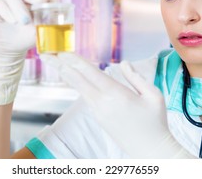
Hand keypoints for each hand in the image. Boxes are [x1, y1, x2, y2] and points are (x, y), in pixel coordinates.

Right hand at [0, 0, 52, 105]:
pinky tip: (14, 22)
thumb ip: (47, 24)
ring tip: (25, 21)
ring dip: (20, 8)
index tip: (55, 2)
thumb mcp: (39, 31)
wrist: (9, 51)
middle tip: (41, 1)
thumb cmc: (26, 38)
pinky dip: (7, 13)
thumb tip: (59, 20)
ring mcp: (4, 0)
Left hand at [41, 53, 193, 158]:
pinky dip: (75, 84)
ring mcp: (98, 111)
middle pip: (76, 79)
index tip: (61, 51)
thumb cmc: (155, 122)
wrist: (150, 150)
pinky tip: (71, 76)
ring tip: (53, 62)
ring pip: (78, 88)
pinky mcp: (98, 117)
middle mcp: (102, 102)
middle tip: (45, 54)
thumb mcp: (154, 96)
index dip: (74, 60)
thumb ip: (136, 77)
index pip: (90, 73)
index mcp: (116, 94)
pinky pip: (84, 96)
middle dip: (60, 65)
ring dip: (65, 73)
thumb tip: (123, 63)